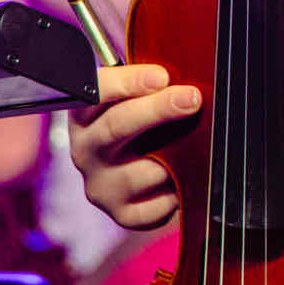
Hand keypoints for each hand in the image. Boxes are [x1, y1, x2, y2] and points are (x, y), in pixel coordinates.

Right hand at [68, 63, 199, 229]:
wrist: (148, 171)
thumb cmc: (150, 122)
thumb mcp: (145, 97)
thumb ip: (157, 84)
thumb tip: (191, 71)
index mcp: (86, 113)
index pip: (93, 92)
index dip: (126, 83)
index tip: (162, 76)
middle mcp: (86, 150)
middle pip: (116, 127)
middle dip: (158, 109)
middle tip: (192, 98)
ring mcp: (101, 185)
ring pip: (139, 170)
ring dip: (174, 156)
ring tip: (198, 144)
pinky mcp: (123, 213)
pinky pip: (154, 205)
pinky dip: (177, 190)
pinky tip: (188, 178)